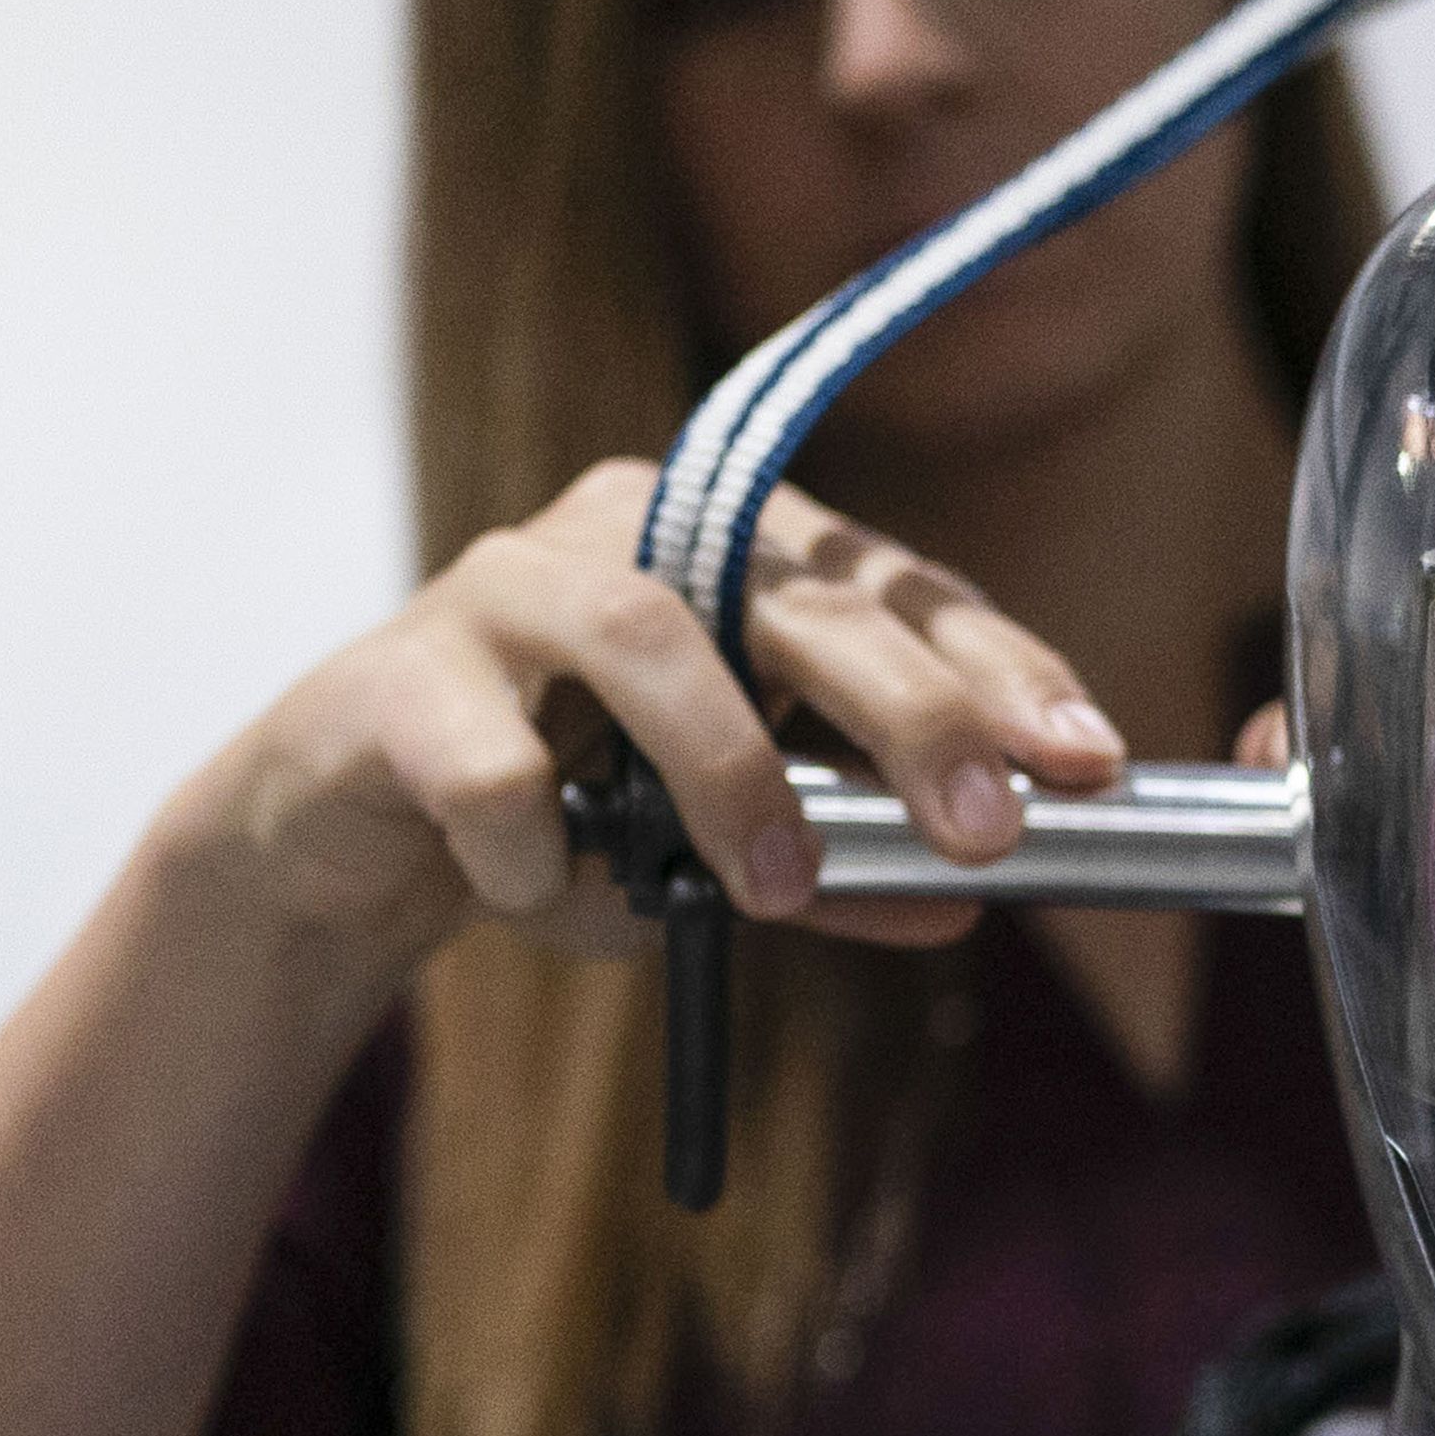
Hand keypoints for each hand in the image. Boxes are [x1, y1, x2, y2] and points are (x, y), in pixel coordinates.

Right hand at [158, 459, 1131, 978]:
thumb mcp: (718, 853)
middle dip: (913, 714)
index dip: (1001, 667)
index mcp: (729, 550)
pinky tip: (532, 891)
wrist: (343, 841)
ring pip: (648, 638)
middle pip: (799, 596)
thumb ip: (837, 863)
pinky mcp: (398, 670)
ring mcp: (505, 582)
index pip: (894, 588)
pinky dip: (536, 853)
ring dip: (729, 773)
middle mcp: (627, 530)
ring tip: (775, 891)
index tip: (1091, 757)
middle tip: (987, 833)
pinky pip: (498, 763)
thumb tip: (967, 905)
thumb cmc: (556, 818)